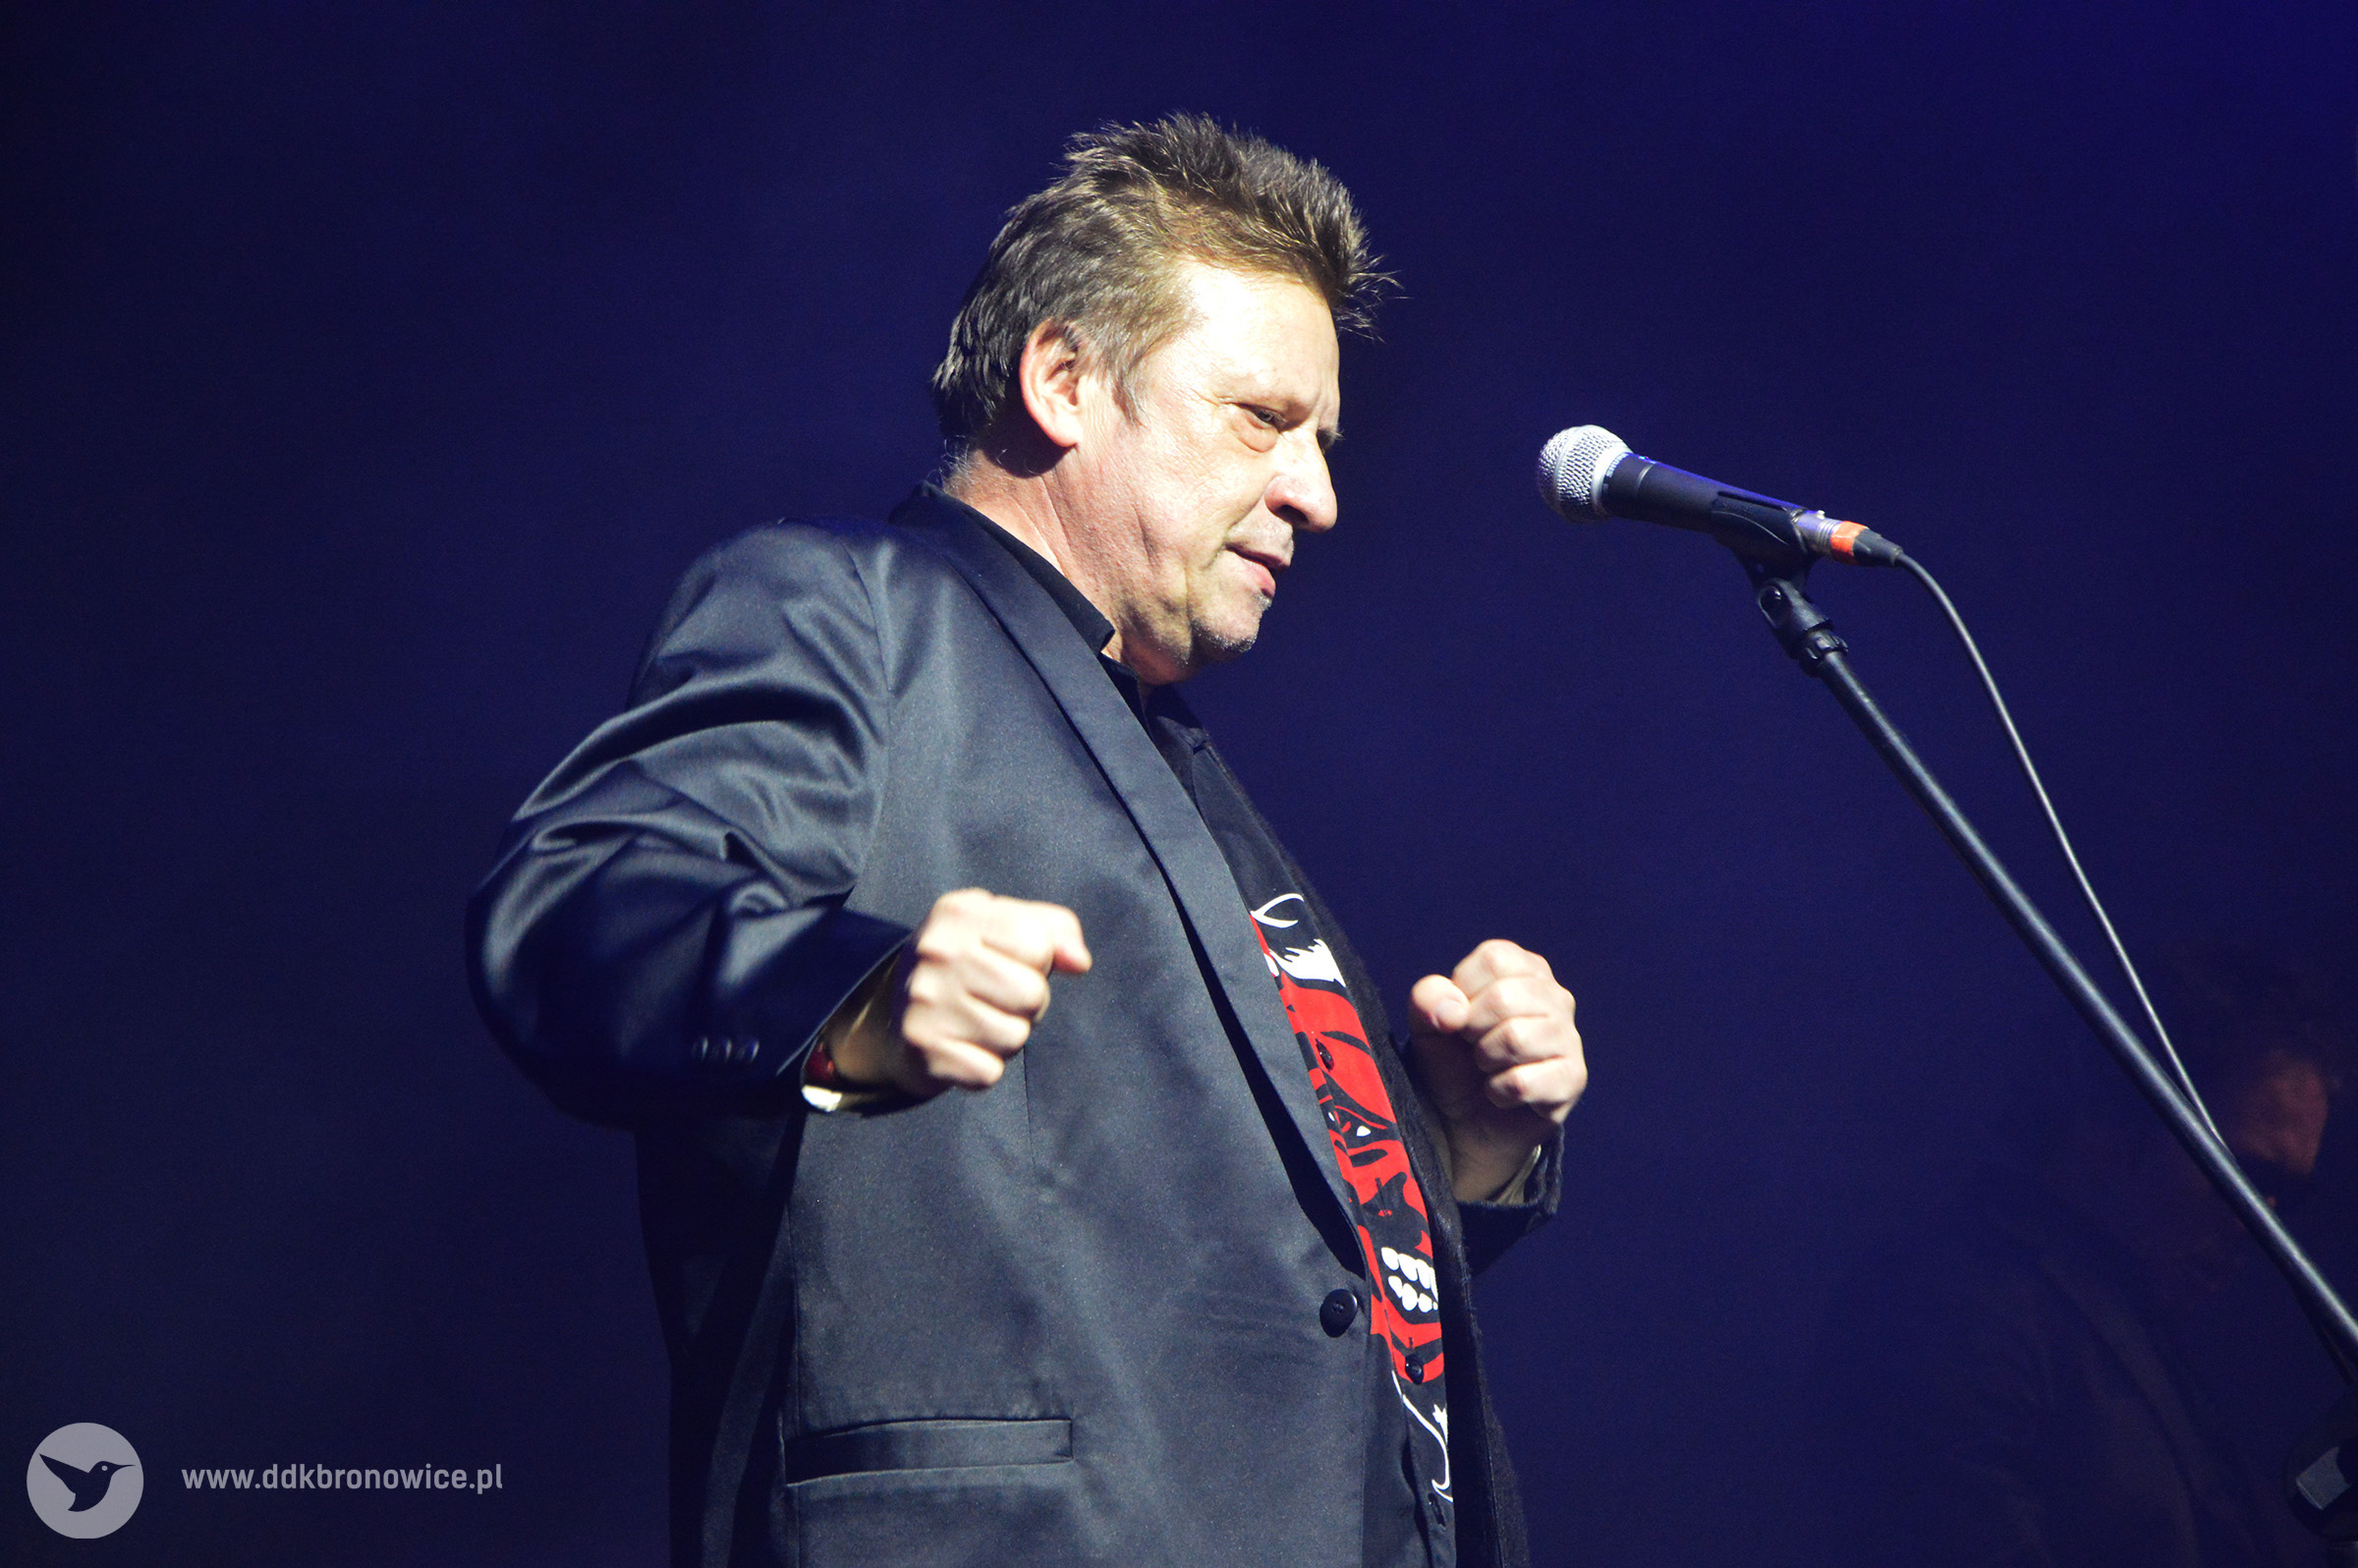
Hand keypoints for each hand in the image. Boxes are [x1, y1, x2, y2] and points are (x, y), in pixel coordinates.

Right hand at [830, 888, 1090, 1096]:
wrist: (894, 1015)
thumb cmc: (969, 964)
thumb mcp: (1006, 928)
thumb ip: (1054, 931)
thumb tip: (1080, 963)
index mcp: (959, 911)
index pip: (1038, 943)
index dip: (1036, 960)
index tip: (1006, 962)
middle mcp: (935, 951)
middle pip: (1032, 993)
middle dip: (1027, 1003)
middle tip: (993, 999)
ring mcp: (924, 1001)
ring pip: (1016, 1037)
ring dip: (1007, 1037)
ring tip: (976, 1021)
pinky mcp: (921, 1049)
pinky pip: (989, 1073)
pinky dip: (983, 1068)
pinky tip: (961, 1048)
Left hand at [1407, 940, 1584, 1201]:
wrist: (1461, 1120)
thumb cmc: (1451, 1060)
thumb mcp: (1427, 1023)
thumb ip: (1428, 999)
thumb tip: (1453, 1011)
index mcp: (1523, 968)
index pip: (1495, 959)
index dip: (1464, 991)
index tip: (1460, 1016)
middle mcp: (1554, 996)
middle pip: (1504, 997)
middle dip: (1472, 1030)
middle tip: (1473, 1047)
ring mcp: (1569, 1038)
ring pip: (1517, 1038)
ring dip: (1485, 1060)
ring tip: (1487, 1067)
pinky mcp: (1571, 1079)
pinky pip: (1524, 1082)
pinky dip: (1498, 1092)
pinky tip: (1502, 1093)